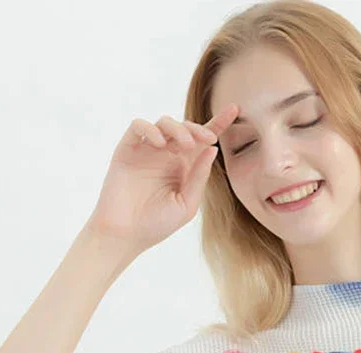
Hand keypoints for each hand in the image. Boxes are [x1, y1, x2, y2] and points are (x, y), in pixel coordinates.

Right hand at [85, 104, 237, 254]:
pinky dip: (151, 129)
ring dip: (178, 128)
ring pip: (164, 122)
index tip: (235, 109)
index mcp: (185, 167)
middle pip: (185, 127)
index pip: (203, 140)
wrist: (125, 235)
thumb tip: (212, 148)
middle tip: (206, 139)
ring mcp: (147, 150)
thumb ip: (199, 176)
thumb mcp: (187, 203)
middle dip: (198, 128)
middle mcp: (167, 155)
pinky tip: (160, 144)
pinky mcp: (128, 148)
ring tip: (184, 145)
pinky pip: (139, 126)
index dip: (219, 123)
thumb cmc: (157, 224)